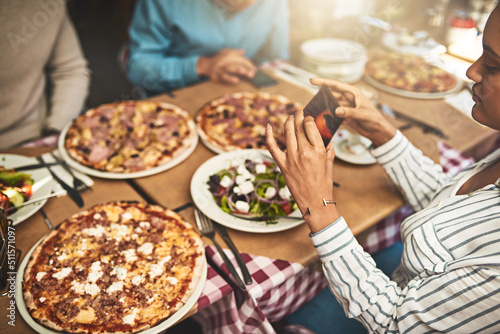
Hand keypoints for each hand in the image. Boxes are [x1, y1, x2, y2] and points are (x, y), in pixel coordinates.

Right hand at [197, 49, 255, 83]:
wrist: (204, 65)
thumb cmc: (217, 59)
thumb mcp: (224, 53)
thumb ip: (234, 53)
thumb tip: (244, 51)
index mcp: (227, 55)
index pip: (240, 59)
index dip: (248, 64)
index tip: (255, 70)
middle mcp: (223, 61)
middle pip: (235, 62)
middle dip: (244, 67)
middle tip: (252, 74)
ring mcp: (219, 68)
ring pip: (229, 69)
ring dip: (237, 70)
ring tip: (244, 72)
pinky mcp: (215, 75)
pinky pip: (223, 77)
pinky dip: (229, 79)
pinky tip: (236, 80)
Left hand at [266, 110, 339, 232]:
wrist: (314, 201)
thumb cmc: (324, 183)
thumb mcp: (330, 163)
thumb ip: (328, 147)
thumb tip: (325, 135)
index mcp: (318, 150)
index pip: (310, 125)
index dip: (308, 118)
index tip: (308, 117)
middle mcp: (304, 152)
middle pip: (298, 126)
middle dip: (298, 116)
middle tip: (298, 113)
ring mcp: (291, 158)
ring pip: (287, 132)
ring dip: (288, 121)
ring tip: (290, 118)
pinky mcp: (282, 164)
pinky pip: (272, 146)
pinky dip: (268, 135)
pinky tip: (267, 126)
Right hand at [310, 78, 396, 146]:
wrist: (378, 131)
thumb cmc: (374, 119)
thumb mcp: (363, 114)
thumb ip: (350, 112)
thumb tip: (336, 110)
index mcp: (353, 93)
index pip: (336, 85)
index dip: (323, 81)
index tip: (312, 80)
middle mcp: (348, 98)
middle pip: (332, 94)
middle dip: (322, 95)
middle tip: (312, 98)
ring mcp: (346, 107)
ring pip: (332, 104)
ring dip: (325, 107)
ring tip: (315, 109)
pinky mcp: (344, 116)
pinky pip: (334, 114)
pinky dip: (329, 117)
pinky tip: (324, 120)